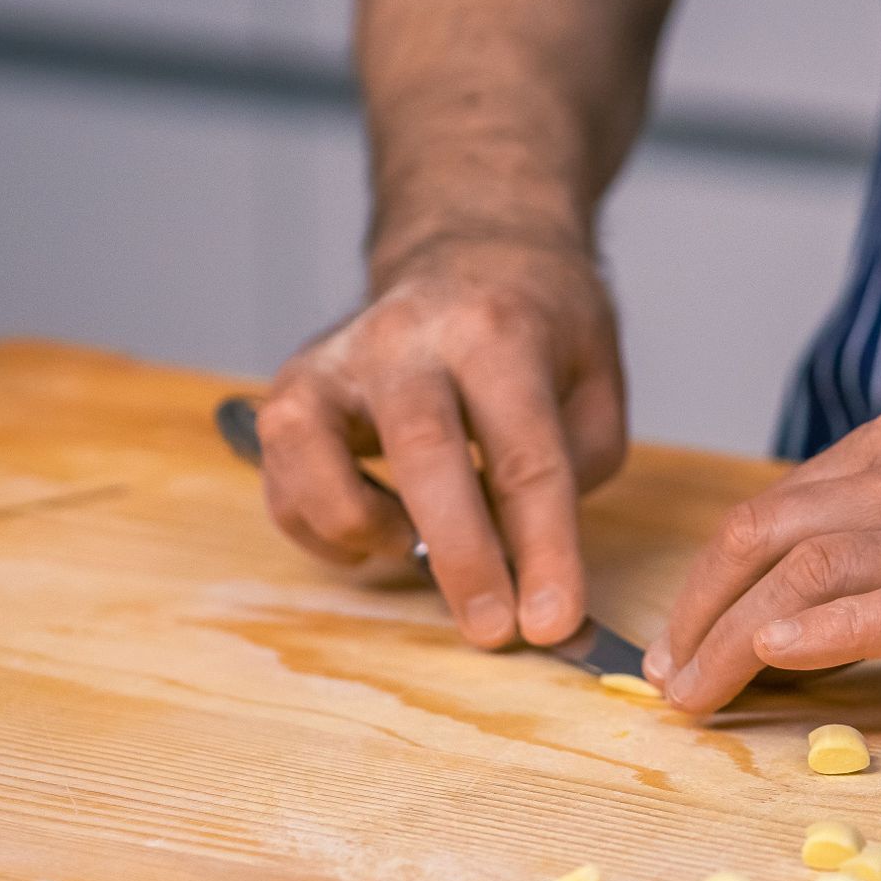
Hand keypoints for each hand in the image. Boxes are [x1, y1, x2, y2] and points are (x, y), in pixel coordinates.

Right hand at [256, 231, 624, 647]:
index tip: (556, 623)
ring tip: (414, 547)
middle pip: (425, 457)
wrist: (469, 248)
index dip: (544, 549)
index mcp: (497, 332)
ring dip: (369, 533)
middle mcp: (406, 339)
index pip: (525, 455)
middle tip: (493, 632)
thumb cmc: (536, 325)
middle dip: (462, 559)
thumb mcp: (593, 379)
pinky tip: (381, 523)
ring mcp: (336, 363)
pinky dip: (327, 530)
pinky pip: (287, 484)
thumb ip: (574, 466)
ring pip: (318, 464)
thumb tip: (533, 566)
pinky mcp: (291, 392)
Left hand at [643, 403, 880, 709]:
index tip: (680, 641)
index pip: (777, 506)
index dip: (711, 578)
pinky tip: (777, 660)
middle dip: (697, 608)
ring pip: (810, 563)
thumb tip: (809, 596)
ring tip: (695, 694)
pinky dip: (823, 629)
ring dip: (733, 634)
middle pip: (767, 529)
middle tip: (663, 679)